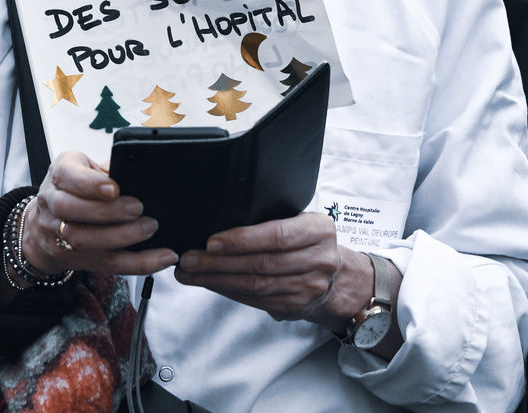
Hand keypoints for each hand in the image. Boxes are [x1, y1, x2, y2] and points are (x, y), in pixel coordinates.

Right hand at [21, 151, 177, 277]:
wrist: (44, 223)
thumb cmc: (74, 189)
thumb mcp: (85, 168)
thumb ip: (108, 170)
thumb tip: (140, 173)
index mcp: (58, 175)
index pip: (67, 177)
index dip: (90, 184)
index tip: (114, 187)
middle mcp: (52, 204)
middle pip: (71, 210)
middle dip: (108, 211)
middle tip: (138, 208)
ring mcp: (58, 235)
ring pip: (85, 241)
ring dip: (122, 237)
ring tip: (149, 228)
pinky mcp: (74, 259)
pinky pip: (107, 264)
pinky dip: (138, 263)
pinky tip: (160, 258)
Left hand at [173, 213, 372, 327]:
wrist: (339, 278)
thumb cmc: (311, 242)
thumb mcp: (304, 220)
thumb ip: (273, 220)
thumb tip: (222, 224)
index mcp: (319, 230)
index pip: (278, 235)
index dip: (242, 240)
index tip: (211, 241)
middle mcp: (318, 260)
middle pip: (262, 263)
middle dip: (218, 262)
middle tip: (188, 258)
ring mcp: (308, 288)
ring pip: (256, 286)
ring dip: (217, 280)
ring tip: (189, 272)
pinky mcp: (295, 307)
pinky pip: (256, 301)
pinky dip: (229, 291)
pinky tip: (209, 283)